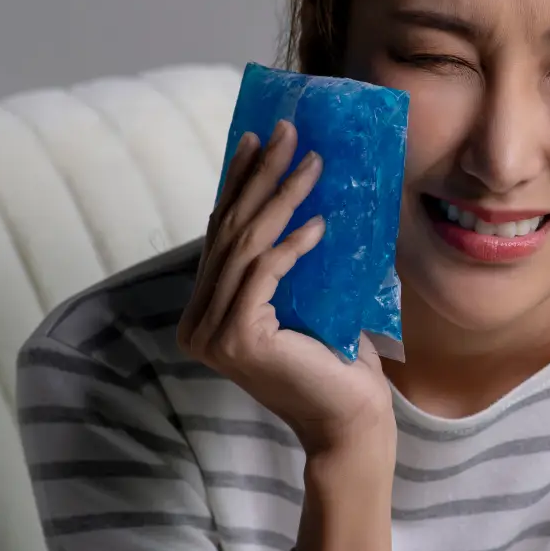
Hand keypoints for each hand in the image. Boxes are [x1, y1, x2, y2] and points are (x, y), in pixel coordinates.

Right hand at [175, 121, 395, 461]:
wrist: (351, 419)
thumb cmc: (337, 360)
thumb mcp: (306, 297)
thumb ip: (286, 262)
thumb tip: (298, 195)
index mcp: (206, 312)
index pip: (221, 234)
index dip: (238, 183)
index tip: (256, 139)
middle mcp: (197, 323)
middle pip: (229, 232)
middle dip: (258, 175)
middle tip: (284, 131)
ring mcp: (212, 334)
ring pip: (246, 246)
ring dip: (281, 197)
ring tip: (312, 161)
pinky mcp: (238, 340)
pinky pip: (264, 274)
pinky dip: (292, 244)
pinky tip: (319, 223)